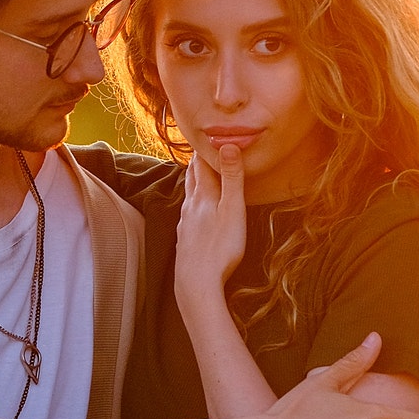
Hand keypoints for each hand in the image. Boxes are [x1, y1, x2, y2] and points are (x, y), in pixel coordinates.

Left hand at [175, 144, 245, 305]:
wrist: (196, 283)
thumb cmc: (220, 248)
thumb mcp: (233, 210)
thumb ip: (231, 178)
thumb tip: (227, 145)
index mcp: (203, 196)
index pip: (201, 164)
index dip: (205, 148)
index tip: (209, 135)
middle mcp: (190, 206)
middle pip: (191, 177)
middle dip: (197, 162)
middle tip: (202, 148)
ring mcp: (185, 223)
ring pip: (188, 195)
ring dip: (193, 181)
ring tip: (198, 173)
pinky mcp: (185, 239)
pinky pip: (187, 214)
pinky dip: (193, 203)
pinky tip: (195, 211)